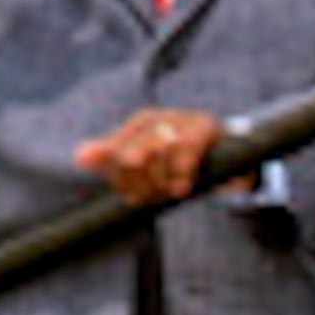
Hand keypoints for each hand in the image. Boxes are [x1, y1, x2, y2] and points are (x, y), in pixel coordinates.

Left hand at [76, 107, 224, 205]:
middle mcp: (156, 118)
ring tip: (171, 191)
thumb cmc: (182, 157)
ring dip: (162, 183)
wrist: (234, 149)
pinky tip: (182, 188)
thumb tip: (80, 157)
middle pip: (130, 157)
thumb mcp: (147, 159)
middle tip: (153, 196)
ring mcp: (179, 119)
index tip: (134, 196)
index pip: (114, 154)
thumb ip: (112, 157)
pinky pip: (183, 155)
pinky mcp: (203, 128)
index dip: (121, 181)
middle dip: (140, 184)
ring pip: (154, 155)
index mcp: (139, 123)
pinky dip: (180, 177)